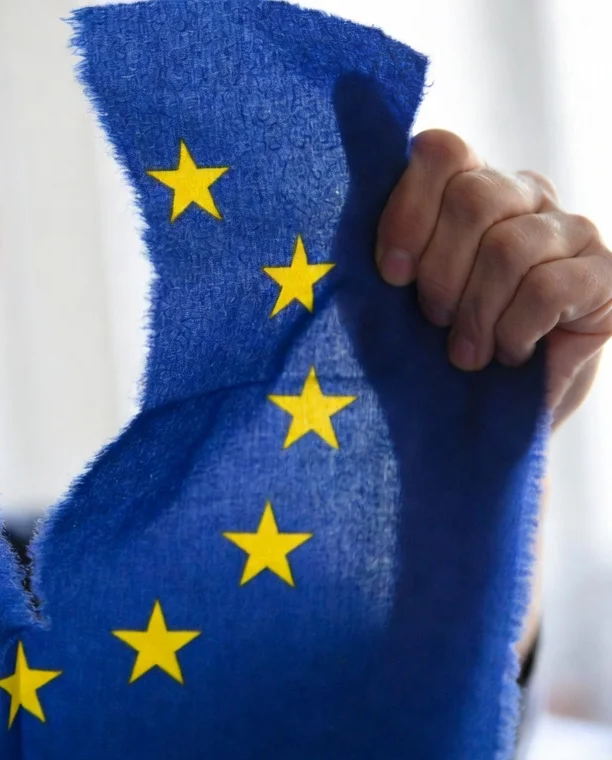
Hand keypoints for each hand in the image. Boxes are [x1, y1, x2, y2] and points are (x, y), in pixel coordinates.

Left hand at [376, 129, 611, 426]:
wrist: (476, 425)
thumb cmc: (423, 350)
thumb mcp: (386, 293)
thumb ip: (381, 238)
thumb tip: (356, 152)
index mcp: (468, 185)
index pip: (441, 150)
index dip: (409, 212)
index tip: (391, 275)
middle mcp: (526, 195)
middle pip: (475, 198)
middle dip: (442, 274)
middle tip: (433, 320)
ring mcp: (572, 231)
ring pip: (511, 247)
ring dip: (476, 314)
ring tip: (466, 352)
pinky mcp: (607, 277)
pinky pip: (551, 286)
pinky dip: (515, 331)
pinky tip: (509, 354)